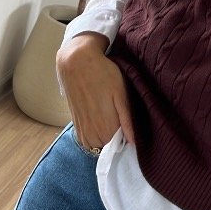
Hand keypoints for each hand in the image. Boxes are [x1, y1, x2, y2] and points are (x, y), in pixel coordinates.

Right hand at [56, 34, 134, 148]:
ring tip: (112, 117)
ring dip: (107, 137)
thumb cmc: (103, 74)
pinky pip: (89, 140)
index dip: (129, 138)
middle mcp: (92, 135)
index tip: (134, 128)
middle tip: (123, 118)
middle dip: (119, 138)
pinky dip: (97, 134)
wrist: (75, 62)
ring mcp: (82, 132)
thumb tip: (134, 143)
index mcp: (106, 129)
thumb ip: (127, 121)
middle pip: (111, 147)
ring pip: (99, 145)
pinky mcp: (76, 126)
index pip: (122, 147)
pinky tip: (102, 119)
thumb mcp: (121, 94)